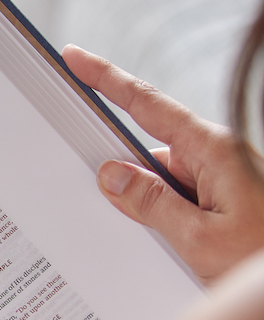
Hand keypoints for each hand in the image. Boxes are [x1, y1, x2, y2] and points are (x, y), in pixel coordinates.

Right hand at [63, 44, 263, 283]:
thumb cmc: (262, 262)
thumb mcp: (201, 240)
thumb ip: (152, 204)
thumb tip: (111, 174)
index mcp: (215, 151)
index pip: (147, 106)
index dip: (107, 80)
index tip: (75, 57)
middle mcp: (220, 157)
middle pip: (150, 152)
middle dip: (123, 178)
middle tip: (103, 201)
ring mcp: (225, 179)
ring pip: (164, 183)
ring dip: (151, 211)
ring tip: (167, 249)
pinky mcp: (229, 200)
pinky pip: (182, 200)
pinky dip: (167, 221)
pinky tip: (171, 251)